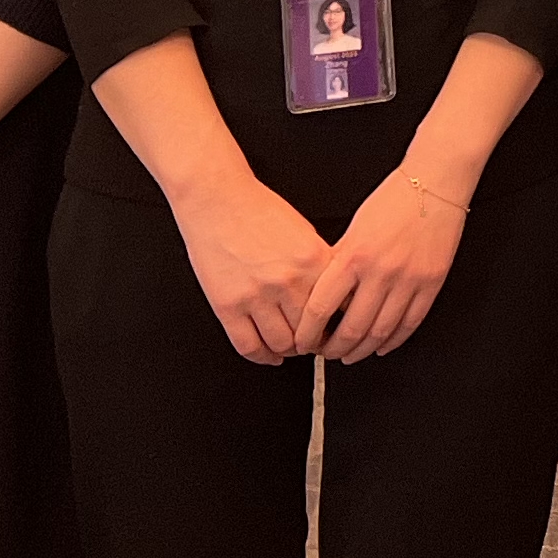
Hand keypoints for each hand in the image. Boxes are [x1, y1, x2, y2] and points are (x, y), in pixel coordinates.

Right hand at [172, 173, 333, 362]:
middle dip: (313, 341)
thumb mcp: (306, 234)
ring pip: (282, 344)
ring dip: (288, 349)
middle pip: (310, 332)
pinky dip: (262, 356)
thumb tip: (337, 298)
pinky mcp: (228, 306)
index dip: (337, 325)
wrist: (219, 200)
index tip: (335, 330)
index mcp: (313, 261)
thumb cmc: (259, 212)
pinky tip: (268, 353)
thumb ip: (321, 266)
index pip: (337, 310)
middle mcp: (288, 281)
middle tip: (312, 341)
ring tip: (290, 345)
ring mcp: (257, 296)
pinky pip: (249, 346)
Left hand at [303, 167, 470, 362]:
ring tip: (351, 354)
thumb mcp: (353, 229)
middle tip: (326, 353)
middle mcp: (381, 271)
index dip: (308, 334)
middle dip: (333, 349)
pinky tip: (382, 345)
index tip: (303, 342)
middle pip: (351, 329)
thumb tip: (323, 299)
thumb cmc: (392, 200)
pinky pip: (410, 323)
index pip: (320, 310)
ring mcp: (409, 279)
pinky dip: (394, 340)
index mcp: (354, 256)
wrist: (435, 183)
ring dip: (362, 350)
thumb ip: (338, 264)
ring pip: (380, 332)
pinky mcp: (431, 282)